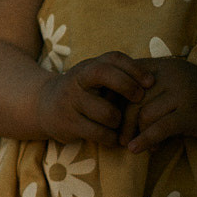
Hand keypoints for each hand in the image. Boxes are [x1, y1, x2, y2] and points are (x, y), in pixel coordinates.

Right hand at [36, 51, 153, 147]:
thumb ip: (118, 75)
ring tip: (119, 123)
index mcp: (88, 66)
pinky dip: (111, 138)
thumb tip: (152, 81)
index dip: (134, 68)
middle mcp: (77, 80)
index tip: (150, 82)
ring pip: (107, 113)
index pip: (113, 58)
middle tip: (139, 99)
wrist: (44, 106)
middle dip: (127, 87)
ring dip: (119, 121)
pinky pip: (100, 134)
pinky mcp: (68, 124)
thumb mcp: (94, 77)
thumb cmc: (83, 91)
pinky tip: (112, 137)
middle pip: (105, 75)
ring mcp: (70, 102)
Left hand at [118, 58, 196, 152]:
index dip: (113, 97)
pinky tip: (137, 150)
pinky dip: (145, 140)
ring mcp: (182, 93)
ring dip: (134, 133)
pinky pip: (160, 128)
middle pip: (132, 98)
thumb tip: (114, 106)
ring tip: (131, 145)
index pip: (126, 77)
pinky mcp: (191, 113)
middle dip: (121, 120)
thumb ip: (148, 88)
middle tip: (117, 137)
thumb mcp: (173, 82)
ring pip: (144, 114)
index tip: (107, 114)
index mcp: (162, 66)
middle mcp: (170, 75)